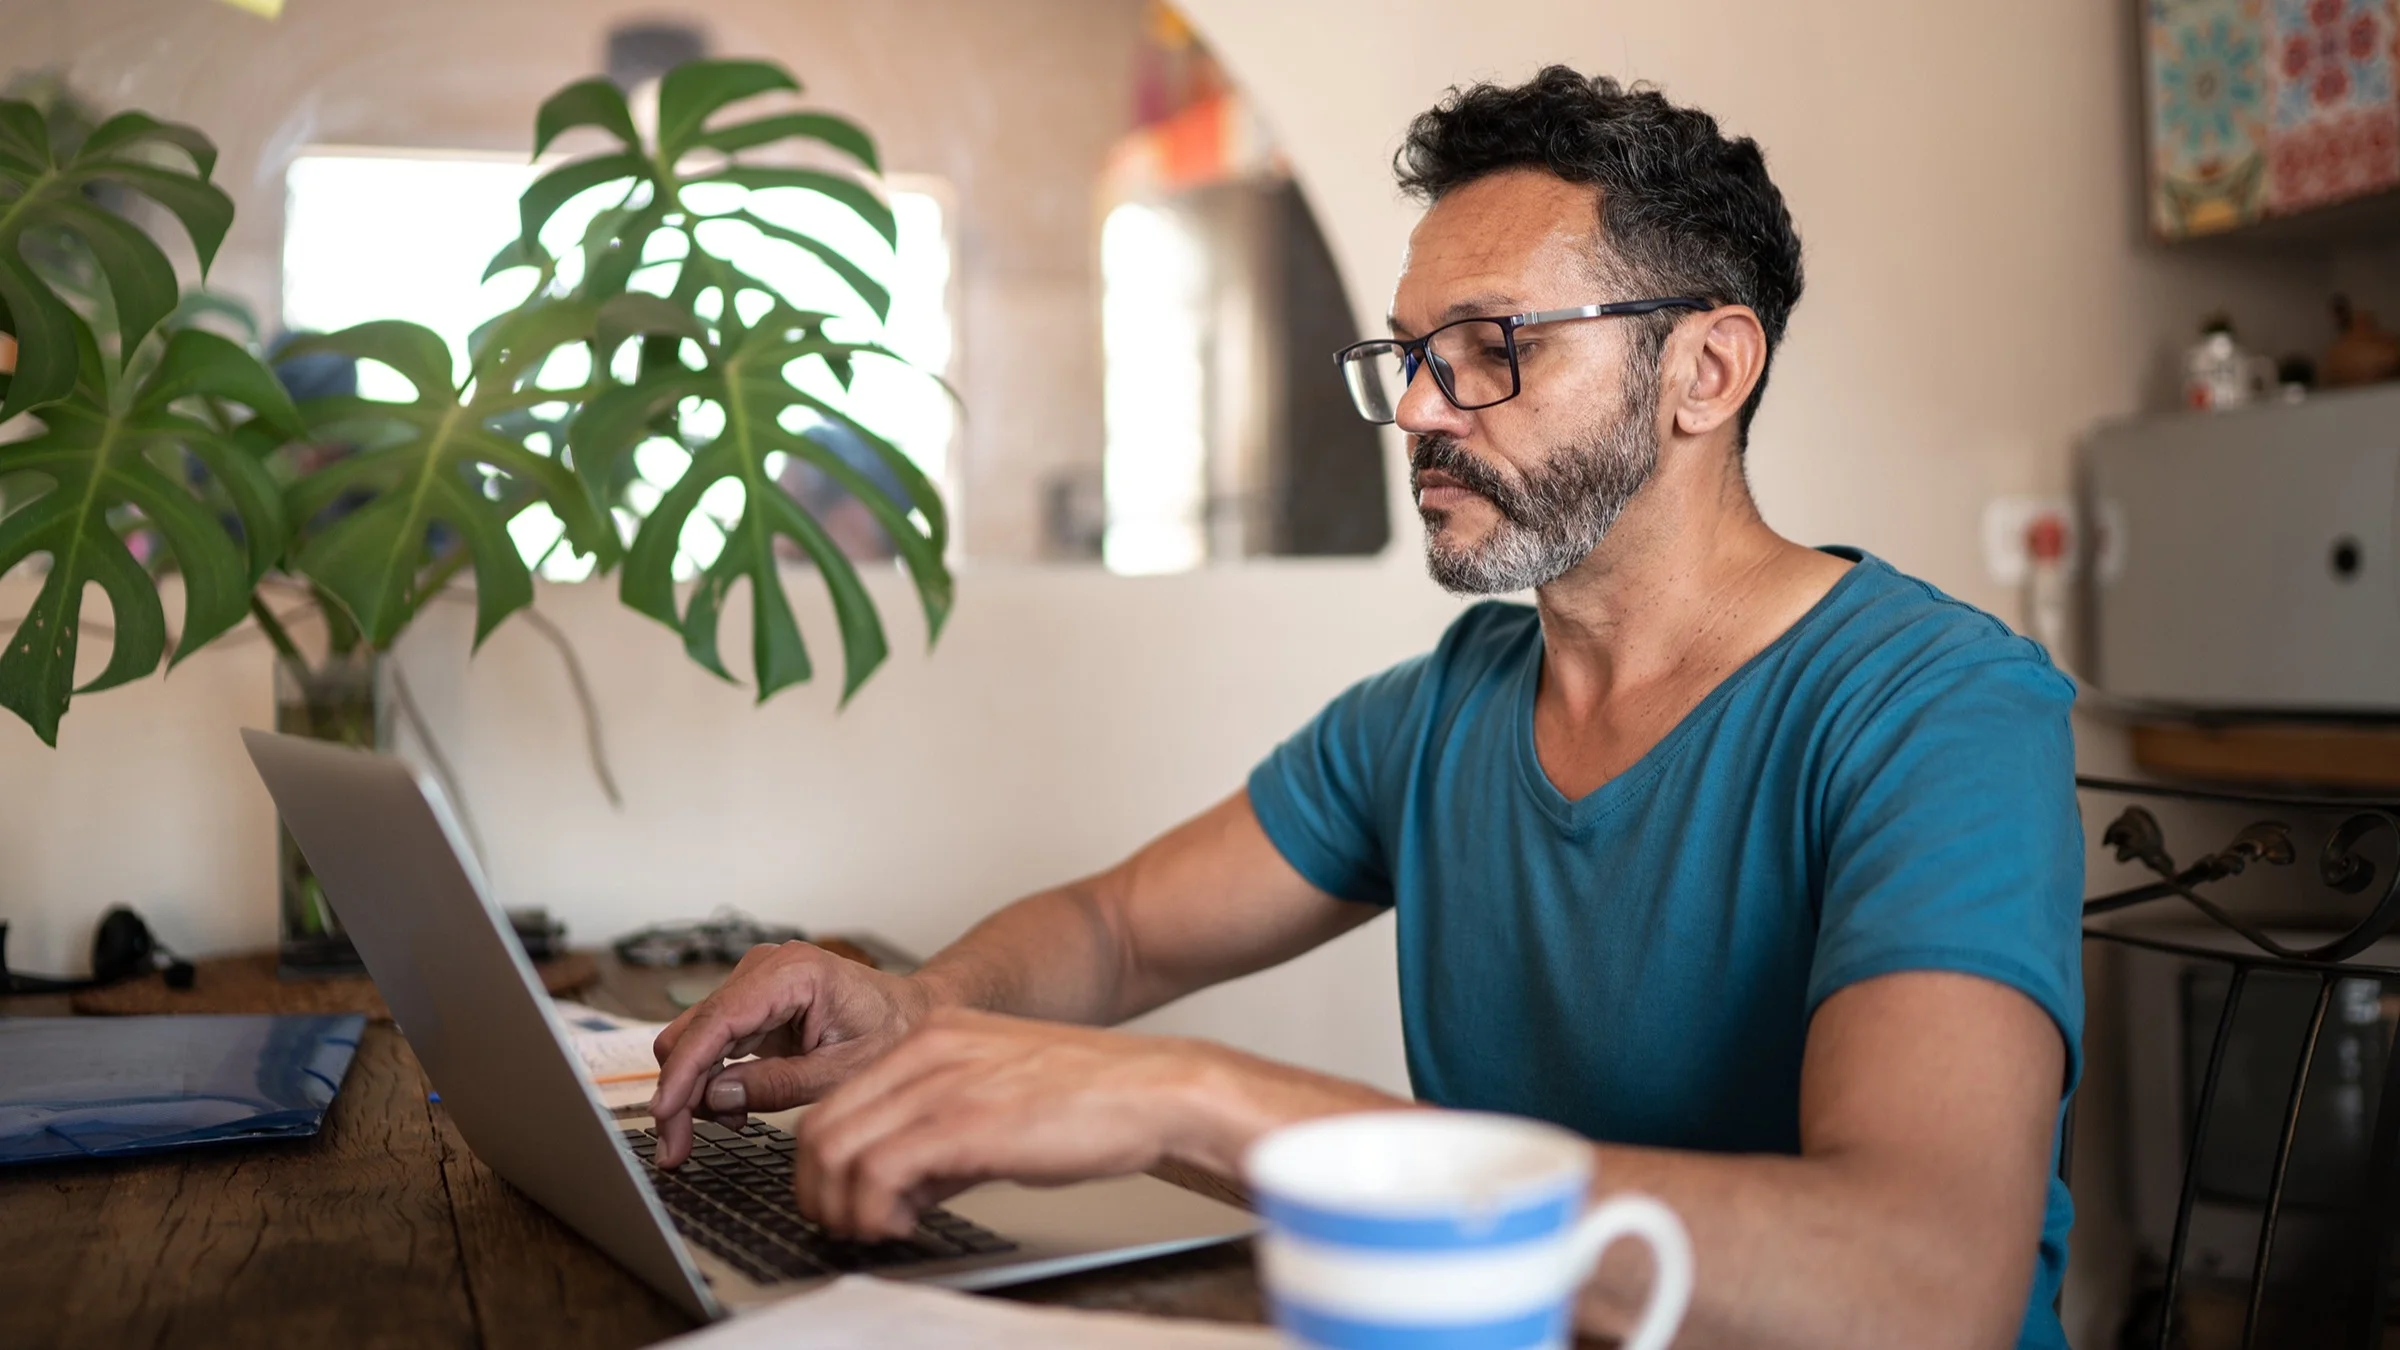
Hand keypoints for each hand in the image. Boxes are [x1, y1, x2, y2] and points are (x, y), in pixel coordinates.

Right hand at [648, 941, 931, 1167]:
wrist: (912, 1014)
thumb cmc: (892, 1032)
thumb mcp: (842, 1072)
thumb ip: (778, 1084)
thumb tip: (715, 1098)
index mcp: (792, 973)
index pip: (717, 1021)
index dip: (683, 1071)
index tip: (664, 1115)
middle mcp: (764, 969)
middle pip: (693, 1031)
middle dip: (681, 1091)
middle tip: (678, 1148)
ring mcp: (753, 984)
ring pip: (694, 1040)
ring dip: (697, 1090)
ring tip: (728, 1126)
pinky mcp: (751, 1004)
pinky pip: (712, 1044)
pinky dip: (713, 1081)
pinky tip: (735, 1110)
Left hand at [792, 1008, 1228, 1238]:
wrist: (1156, 1089)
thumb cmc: (1092, 1098)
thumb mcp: (997, 1098)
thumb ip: (942, 1133)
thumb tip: (901, 1185)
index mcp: (931, 1038)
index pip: (833, 1104)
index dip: (826, 1167)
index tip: (847, 1201)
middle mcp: (926, 1051)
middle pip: (818, 1130)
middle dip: (821, 1194)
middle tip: (852, 1226)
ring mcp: (941, 1083)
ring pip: (834, 1152)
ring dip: (844, 1208)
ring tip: (882, 1228)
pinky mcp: (963, 1122)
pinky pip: (876, 1172)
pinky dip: (874, 1212)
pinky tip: (907, 1224)